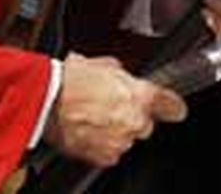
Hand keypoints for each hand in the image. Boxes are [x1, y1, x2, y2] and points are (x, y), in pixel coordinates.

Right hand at [43, 53, 185, 167]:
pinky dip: (102, 145)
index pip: (172, 106)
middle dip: (134, 117)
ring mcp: (119, 140)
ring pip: (128, 139)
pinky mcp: (102, 156)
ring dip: (116, 131)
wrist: (44, 101)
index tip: (176, 110)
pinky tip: (88, 132)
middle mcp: (134, 120)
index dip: (174, 107)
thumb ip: (122, 75)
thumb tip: (123, 77)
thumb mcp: (104, 65)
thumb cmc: (69, 80)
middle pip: (146, 124)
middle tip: (112, 107)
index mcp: (140, 95)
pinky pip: (110, 152)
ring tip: (93, 118)